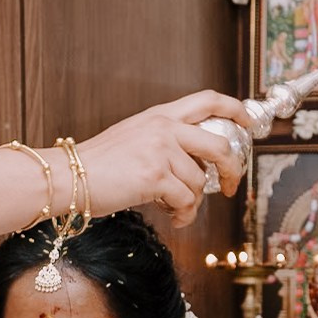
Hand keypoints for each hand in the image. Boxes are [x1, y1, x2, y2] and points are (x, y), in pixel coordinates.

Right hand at [76, 92, 252, 226]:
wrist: (69, 177)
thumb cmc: (96, 166)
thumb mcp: (134, 138)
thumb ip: (166, 143)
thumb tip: (197, 168)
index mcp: (160, 115)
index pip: (208, 100)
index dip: (235, 110)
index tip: (248, 124)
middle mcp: (164, 128)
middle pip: (219, 146)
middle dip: (233, 170)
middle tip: (231, 186)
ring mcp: (160, 151)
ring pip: (200, 183)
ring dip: (192, 203)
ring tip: (176, 209)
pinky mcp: (155, 177)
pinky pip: (186, 202)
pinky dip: (184, 215)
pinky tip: (173, 217)